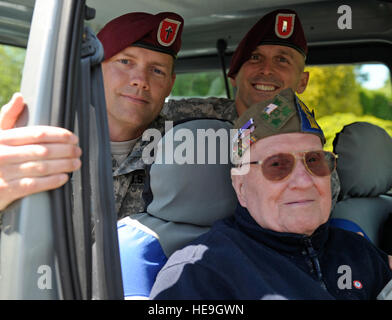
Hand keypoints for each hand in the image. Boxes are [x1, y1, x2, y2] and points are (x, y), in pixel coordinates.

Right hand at [0, 93, 81, 210]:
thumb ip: (8, 116)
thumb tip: (19, 97)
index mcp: (3, 138)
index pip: (37, 134)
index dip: (59, 135)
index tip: (73, 138)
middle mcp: (2, 154)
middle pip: (42, 150)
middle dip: (65, 151)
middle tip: (78, 151)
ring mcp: (4, 173)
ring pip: (41, 167)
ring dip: (63, 165)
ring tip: (76, 163)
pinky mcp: (6, 190)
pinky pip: (33, 185)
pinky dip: (51, 181)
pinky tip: (63, 178)